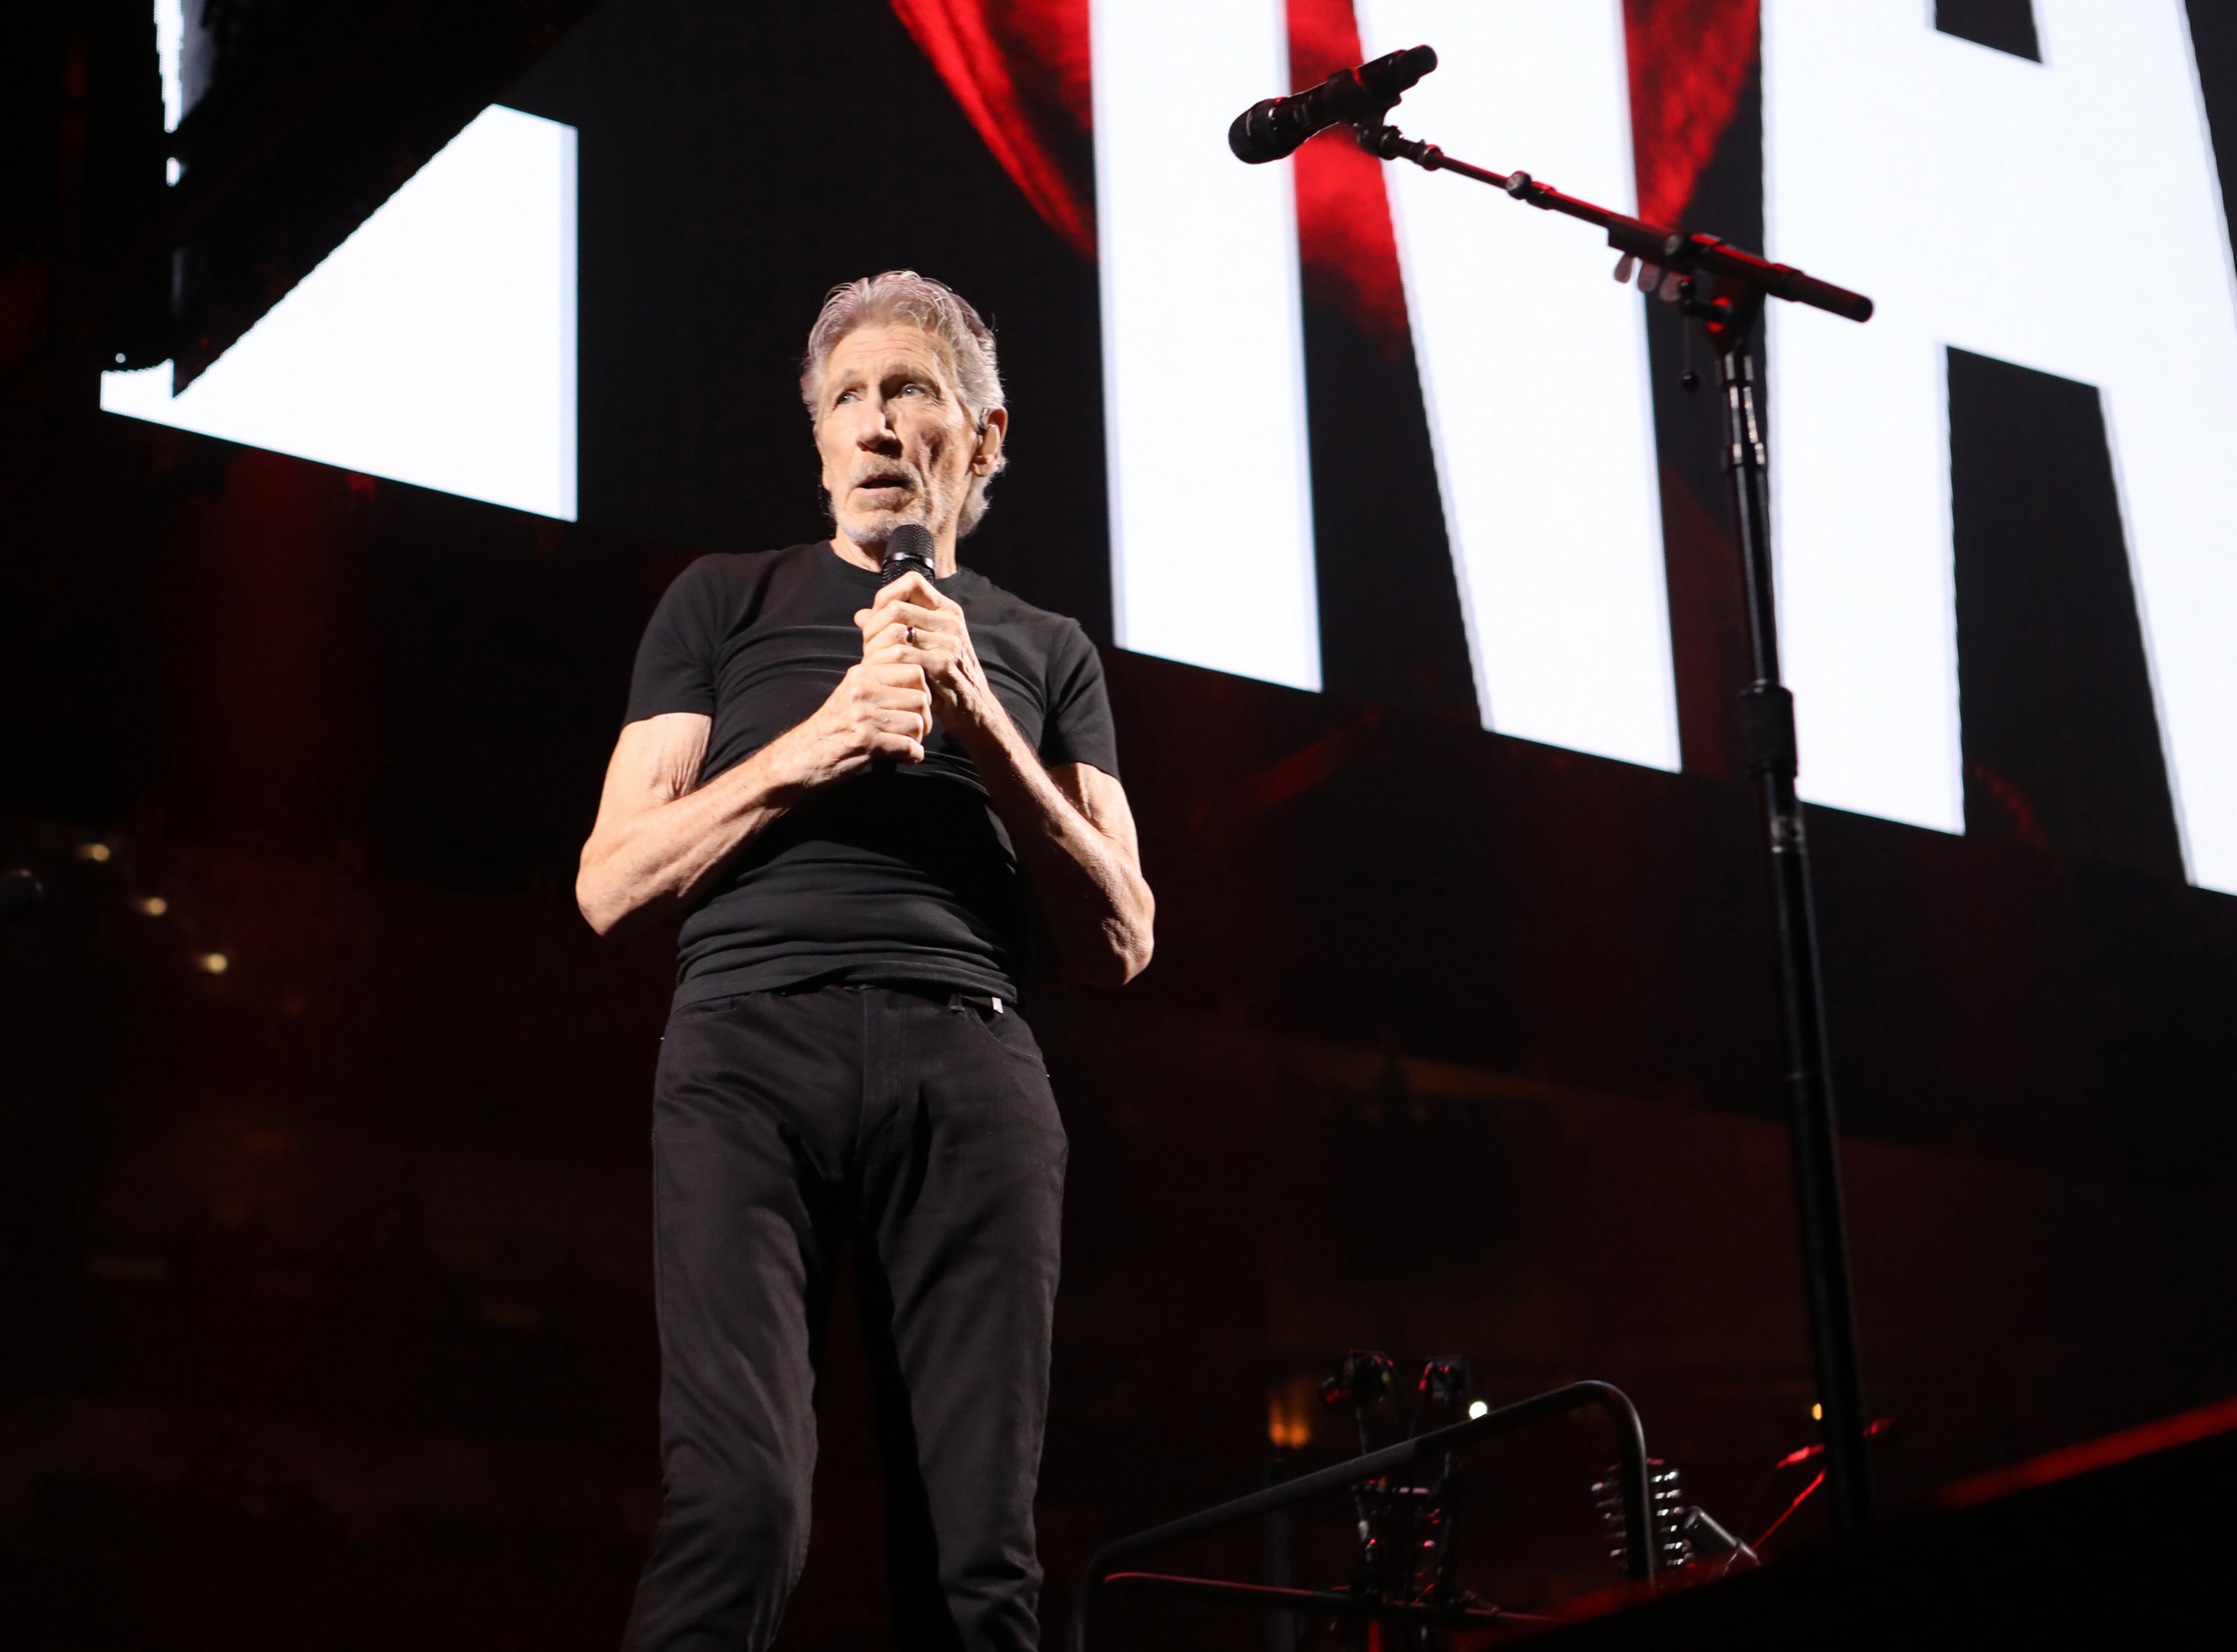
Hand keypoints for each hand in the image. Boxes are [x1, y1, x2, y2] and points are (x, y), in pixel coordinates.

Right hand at [763, 658, 930, 792]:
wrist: (798, 757)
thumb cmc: (833, 727)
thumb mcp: (853, 693)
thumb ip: (880, 679)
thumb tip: (918, 672)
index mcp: (862, 672)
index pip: (914, 670)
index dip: (923, 692)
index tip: (914, 708)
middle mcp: (861, 689)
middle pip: (921, 697)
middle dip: (925, 719)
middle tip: (914, 731)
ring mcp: (862, 714)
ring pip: (917, 722)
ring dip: (917, 739)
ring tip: (905, 745)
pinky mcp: (863, 741)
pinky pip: (907, 746)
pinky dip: (912, 756)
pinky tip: (904, 758)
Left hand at [855, 572, 998, 739]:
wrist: (973, 708)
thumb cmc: (942, 677)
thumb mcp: (924, 646)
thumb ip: (893, 627)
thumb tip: (860, 615)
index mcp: (948, 611)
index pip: (912, 582)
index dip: (886, 595)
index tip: (875, 618)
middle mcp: (951, 622)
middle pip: (896, 608)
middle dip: (873, 628)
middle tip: (867, 648)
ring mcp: (950, 643)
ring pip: (896, 632)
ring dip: (875, 648)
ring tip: (872, 663)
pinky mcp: (943, 665)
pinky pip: (902, 656)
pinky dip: (884, 664)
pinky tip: (881, 675)